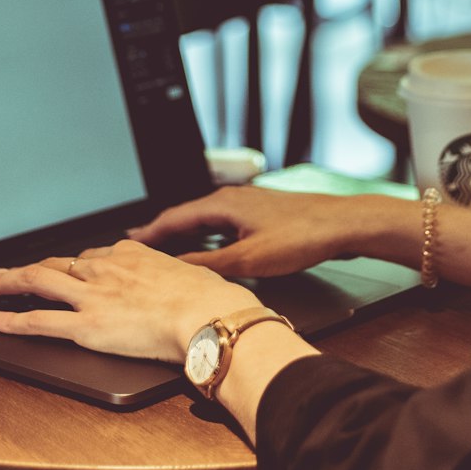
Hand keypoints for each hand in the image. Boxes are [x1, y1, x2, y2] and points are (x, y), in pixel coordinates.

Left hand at [0, 240, 260, 362]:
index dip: (68, 267)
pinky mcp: (86, 325)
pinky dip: (10, 320)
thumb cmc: (209, 299)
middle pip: (53, 264)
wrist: (208, 314)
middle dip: (22, 269)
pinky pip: (39, 321)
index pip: (89, 259)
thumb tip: (181, 288)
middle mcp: (105, 269)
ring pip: (36, 282)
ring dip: (4, 283)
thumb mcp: (189, 276)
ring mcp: (92, 296)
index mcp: (131, 256)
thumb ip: (173, 280)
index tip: (58, 272)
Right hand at [127, 185, 387, 277]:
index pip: (174, 217)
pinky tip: (210, 250)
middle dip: (162, 232)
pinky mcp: (262, 215)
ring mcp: (248, 205)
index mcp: (224, 203)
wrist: (343, 225)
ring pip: (206, 220)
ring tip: (166, 249)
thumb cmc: (302, 237)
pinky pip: (223, 225)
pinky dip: (207, 237)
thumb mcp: (249, 259)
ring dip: (185, 235)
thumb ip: (210, 264)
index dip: (149, 232)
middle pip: (187, 216)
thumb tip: (177, 270)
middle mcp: (232, 199)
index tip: (127, 242)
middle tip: (139, 246)